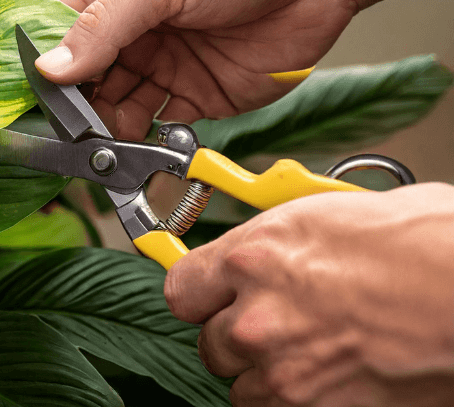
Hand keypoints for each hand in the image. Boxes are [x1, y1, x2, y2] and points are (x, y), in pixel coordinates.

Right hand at [36, 0, 359, 139]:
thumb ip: (106, 25)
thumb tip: (52, 68)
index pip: (58, 37)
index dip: (44, 71)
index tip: (33, 105)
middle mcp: (131, 32)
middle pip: (83, 83)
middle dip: (74, 112)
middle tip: (70, 138)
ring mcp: (161, 66)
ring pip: (115, 111)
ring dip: (106, 132)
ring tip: (104, 147)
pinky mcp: (194, 96)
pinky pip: (157, 129)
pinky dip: (144, 144)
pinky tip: (138, 148)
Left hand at [164, 183, 453, 405]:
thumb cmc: (424, 243)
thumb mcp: (325, 216)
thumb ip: (274, 242)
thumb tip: (261, 251)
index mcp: (255, 256)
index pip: (181, 289)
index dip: (198, 292)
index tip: (208, 294)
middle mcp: (257, 315)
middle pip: (210, 340)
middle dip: (235, 332)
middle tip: (272, 320)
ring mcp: (284, 368)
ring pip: (240, 383)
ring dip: (263, 369)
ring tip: (307, 348)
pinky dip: (291, 398)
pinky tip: (325, 374)